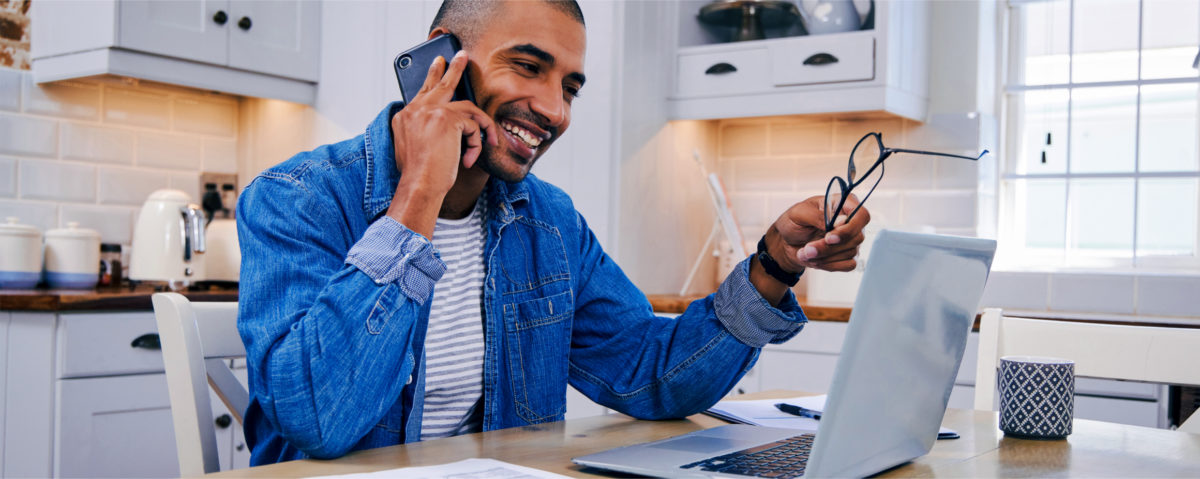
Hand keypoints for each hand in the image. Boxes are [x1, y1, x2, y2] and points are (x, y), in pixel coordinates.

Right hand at [390, 51, 497, 197]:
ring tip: (491, 136)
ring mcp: (431, 112)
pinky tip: (469, 159)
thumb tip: (445, 130)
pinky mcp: (448, 119)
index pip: (422, 94)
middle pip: (439, 83)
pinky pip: (474, 126)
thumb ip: (423, 132)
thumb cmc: (417, 175)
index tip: (438, 66)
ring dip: (483, 122)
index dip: (432, 81)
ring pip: (467, 107)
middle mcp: (415, 110)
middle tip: (461, 56)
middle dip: (453, 68)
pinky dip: (476, 144)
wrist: (418, 184)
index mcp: (404, 117)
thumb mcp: (412, 149)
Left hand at [768, 194, 869, 272]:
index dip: (849, 229)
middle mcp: (851, 221)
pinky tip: (815, 260)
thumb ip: (818, 216)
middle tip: (808, 249)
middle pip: (856, 237)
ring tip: (805, 252)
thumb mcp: (799, 213)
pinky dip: (829, 265)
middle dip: (828, 247)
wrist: (787, 241)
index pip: (862, 215)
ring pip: (850, 253)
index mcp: (843, 204)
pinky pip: (848, 265)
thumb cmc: (794, 222)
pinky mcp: (847, 255)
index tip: (829, 238)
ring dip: (824, 256)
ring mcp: (851, 239)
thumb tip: (840, 222)